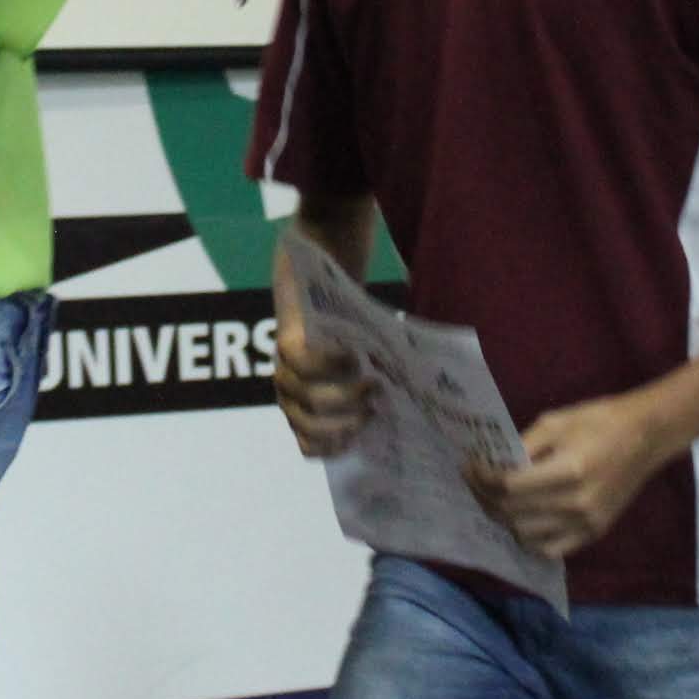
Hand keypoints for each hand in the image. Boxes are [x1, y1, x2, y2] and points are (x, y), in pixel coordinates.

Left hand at [270, 240, 373, 455]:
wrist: (323, 249)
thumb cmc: (348, 304)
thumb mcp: (365, 348)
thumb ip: (375, 377)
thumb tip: (415, 407)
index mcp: (304, 395)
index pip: (307, 442)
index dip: (332, 449)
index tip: (364, 442)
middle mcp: (288, 384)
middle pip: (307, 425)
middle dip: (345, 423)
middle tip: (375, 408)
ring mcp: (283, 362)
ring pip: (305, 399)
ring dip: (342, 396)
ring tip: (372, 382)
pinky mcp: (285, 335)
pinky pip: (302, 363)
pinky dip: (330, 364)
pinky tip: (353, 355)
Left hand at [468, 391, 678, 559]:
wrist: (645, 437)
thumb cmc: (599, 421)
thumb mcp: (555, 422)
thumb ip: (522, 447)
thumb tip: (491, 464)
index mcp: (568, 470)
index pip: (509, 485)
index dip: (481, 477)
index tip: (468, 466)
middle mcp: (576, 503)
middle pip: (512, 512)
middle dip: (484, 496)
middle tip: (474, 481)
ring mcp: (586, 523)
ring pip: (525, 534)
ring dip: (502, 518)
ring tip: (494, 499)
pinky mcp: (593, 533)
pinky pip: (549, 550)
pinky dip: (527, 539)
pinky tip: (520, 520)